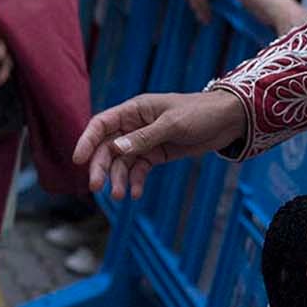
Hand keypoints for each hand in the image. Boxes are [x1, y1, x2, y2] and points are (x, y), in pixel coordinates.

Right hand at [74, 89, 245, 199]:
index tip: (78, 160)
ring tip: (119, 196)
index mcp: (134, 110)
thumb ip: (144, 137)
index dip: (87, 141)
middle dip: (101, 167)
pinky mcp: (157, 154)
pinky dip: (135, 181)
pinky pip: (139, 169)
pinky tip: (135, 193)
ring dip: (118, 178)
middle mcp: (134, 125)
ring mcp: (145, 141)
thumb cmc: (199, 113)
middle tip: (97, 188)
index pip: (102, 124)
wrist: (228, 120)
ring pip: (122, 162)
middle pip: (108, 147)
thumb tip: (116, 149)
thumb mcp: (172, 124)